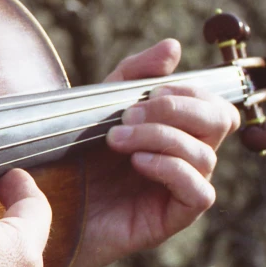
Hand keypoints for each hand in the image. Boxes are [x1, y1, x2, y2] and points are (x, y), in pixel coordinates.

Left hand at [70, 39, 240, 266]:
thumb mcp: (98, 107)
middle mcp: (183, 158)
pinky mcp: (170, 219)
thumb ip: (132, 76)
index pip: (211, 103)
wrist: (46, 210)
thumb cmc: (72, 160)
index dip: (189, 91)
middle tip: (130, 113)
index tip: (149, 91)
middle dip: (178, 109)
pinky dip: (171, 169)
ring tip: (116, 139)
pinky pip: (200, 192)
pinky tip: (138, 162)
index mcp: (172, 130)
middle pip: (220, 122)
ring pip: (205, 154)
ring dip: (160, 137)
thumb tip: (174, 47)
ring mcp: (178, 189)